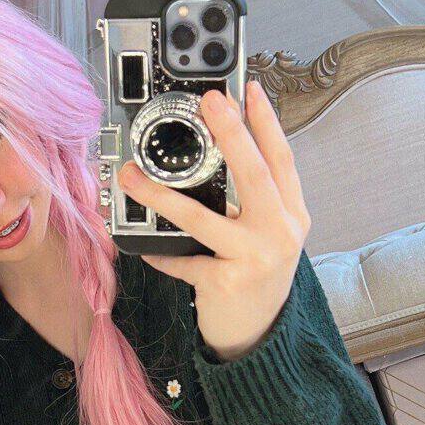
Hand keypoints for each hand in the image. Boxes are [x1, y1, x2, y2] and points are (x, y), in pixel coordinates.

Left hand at [117, 78, 311, 360]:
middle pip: (255, 175)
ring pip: (202, 218)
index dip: (266, 122)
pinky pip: (183, 261)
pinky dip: (160, 254)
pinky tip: (143, 248)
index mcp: (292, 215)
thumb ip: (253, 201)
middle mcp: (280, 233)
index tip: (248, 89)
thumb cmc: (255, 277)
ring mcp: (255, 258)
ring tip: (132, 176)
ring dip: (161, 195)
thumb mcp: (268, 236)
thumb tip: (220, 153)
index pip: (281, 159)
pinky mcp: (227, 283)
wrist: (257, 335)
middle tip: (210, 102)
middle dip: (232, 133)